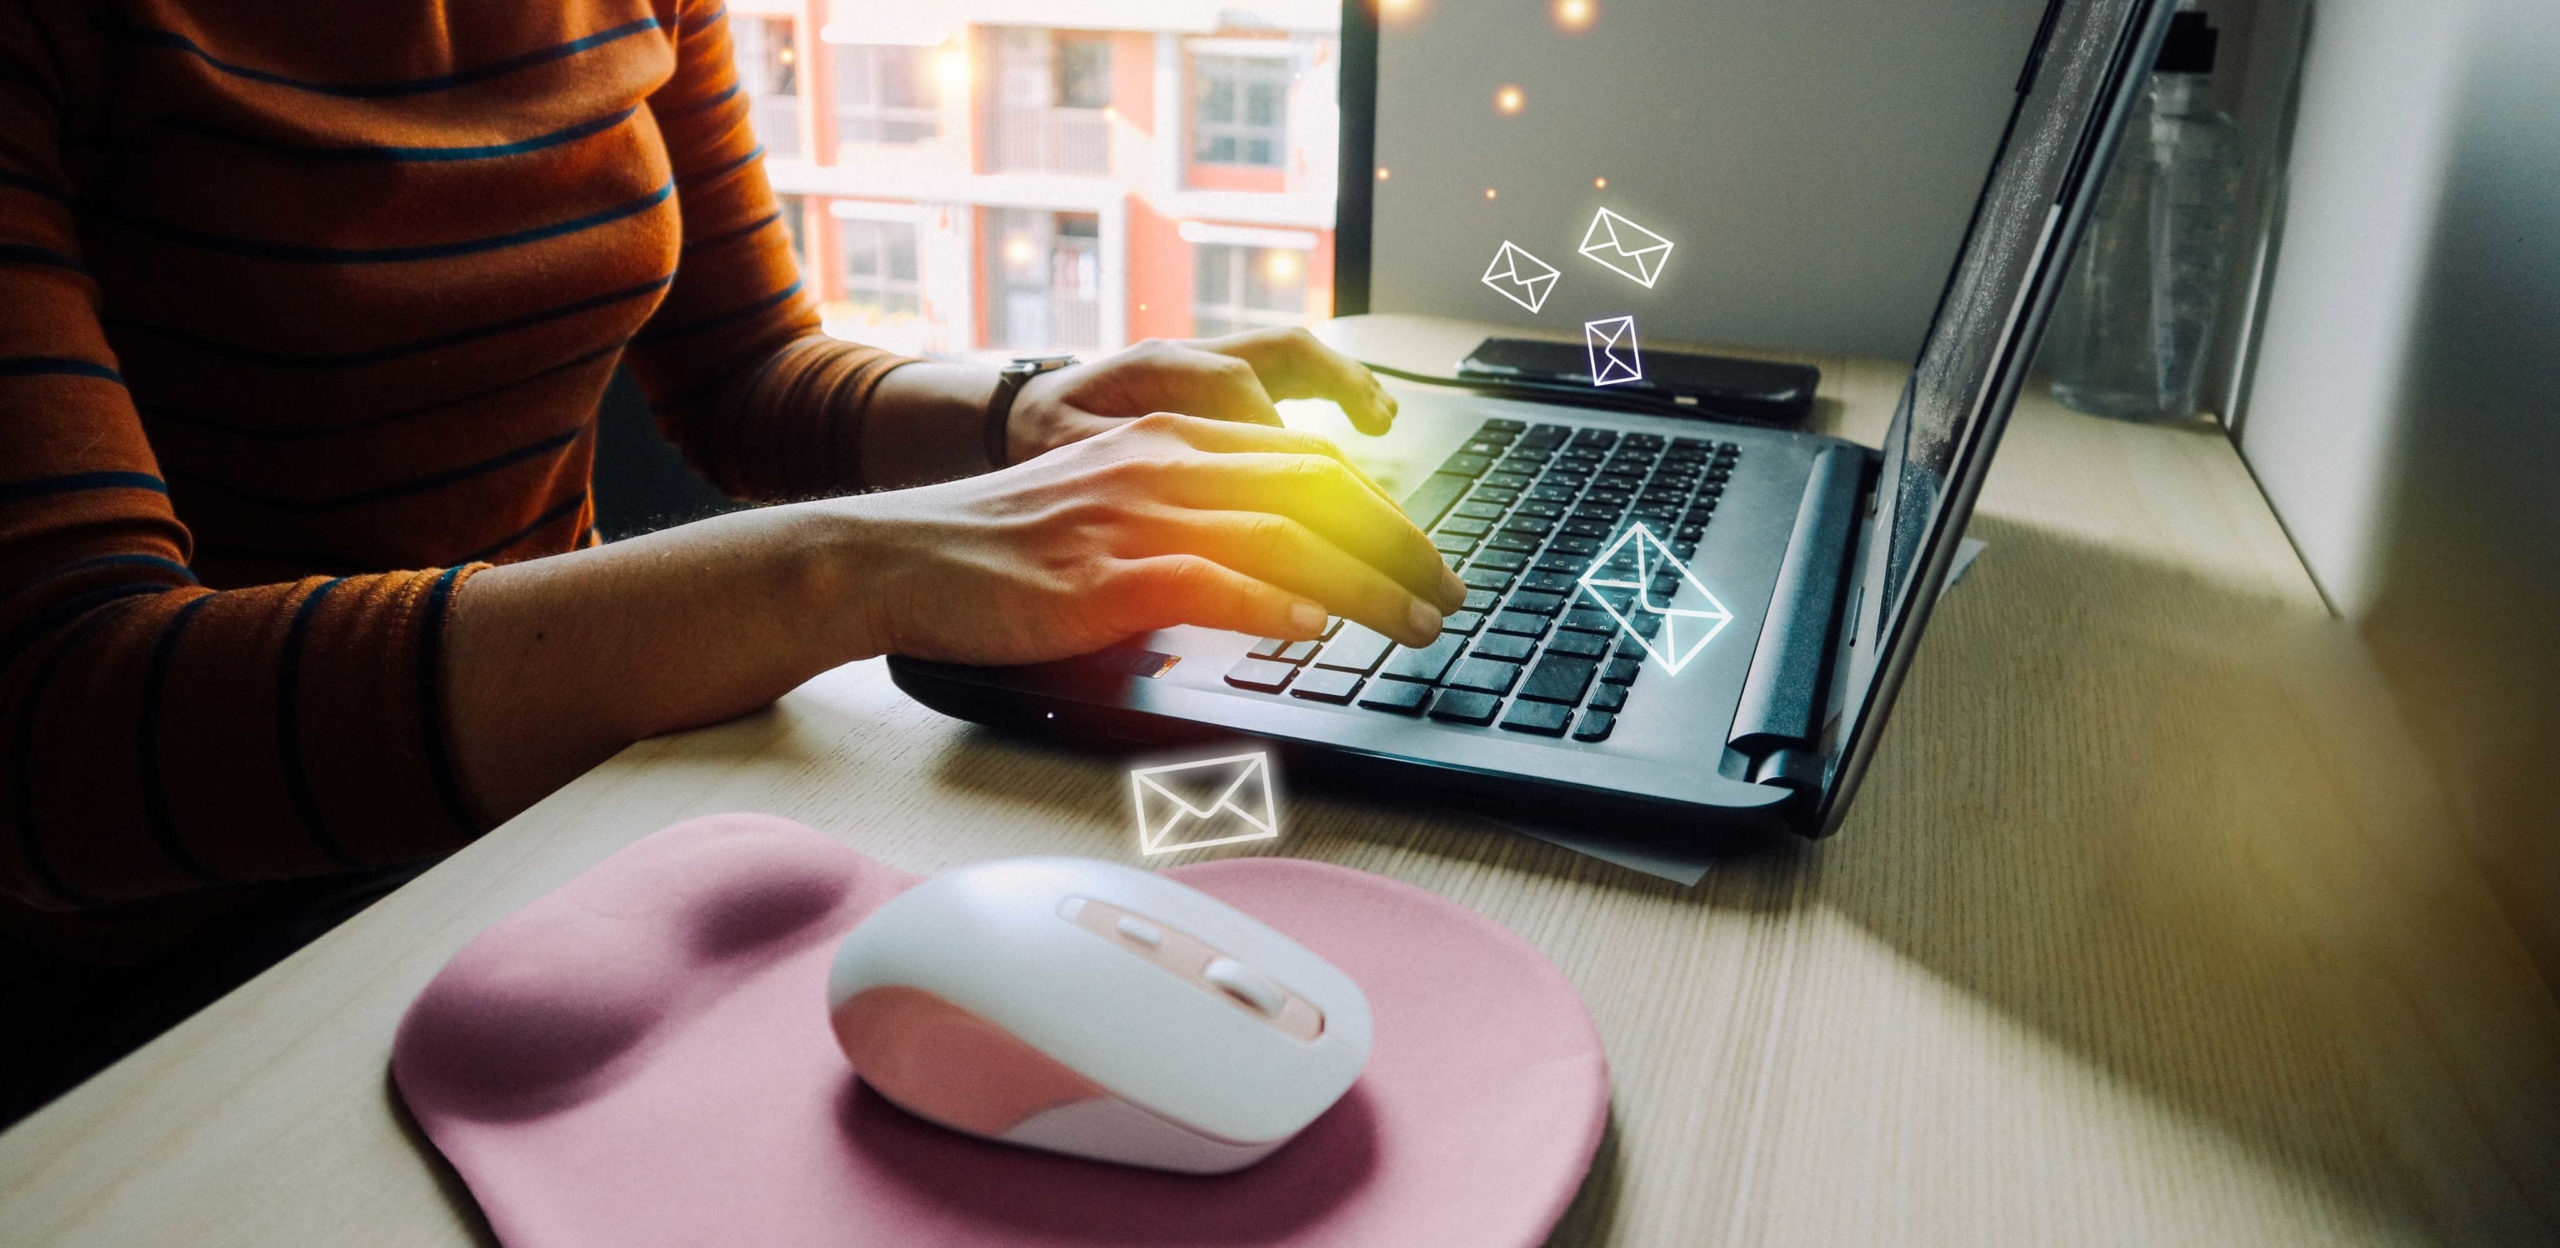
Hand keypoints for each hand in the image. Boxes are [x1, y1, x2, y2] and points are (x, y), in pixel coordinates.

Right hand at [833, 413, 1466, 664]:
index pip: (1303, 460)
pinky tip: (1310, 630)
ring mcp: (1132, 517)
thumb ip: (1183, 529)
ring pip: (1280, 536)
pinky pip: (1206, 581)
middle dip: (1397, 542)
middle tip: (1450, 591)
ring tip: (1415, 622)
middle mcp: (1161, 464)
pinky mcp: (1102, 574)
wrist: (893, 557)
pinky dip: (1268, 604)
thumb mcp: (1102, 513)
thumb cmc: (994, 550)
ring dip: (1362, 583)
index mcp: (1167, 441)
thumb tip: (1266, 578)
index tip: (1425, 551)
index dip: (1380, 506)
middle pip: (1314, 490)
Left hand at [1004, 327, 1399, 464]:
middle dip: (1339, 392)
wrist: (1014, 413)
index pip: (1230, 385)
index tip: (1303, 488)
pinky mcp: (1220, 378)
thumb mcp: (1066, 457)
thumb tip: (1169, 504)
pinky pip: (1289, 372)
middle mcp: (1188, 354)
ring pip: (1294, 356)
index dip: (1272, 432)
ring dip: (1348, 385)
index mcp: (1149, 369)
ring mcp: (1208, 360)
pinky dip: (1333, 393)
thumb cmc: (1041, 442)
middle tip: (1383, 437)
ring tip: (1387, 422)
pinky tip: (1371, 425)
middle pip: (1281, 357)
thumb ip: (1118, 470)